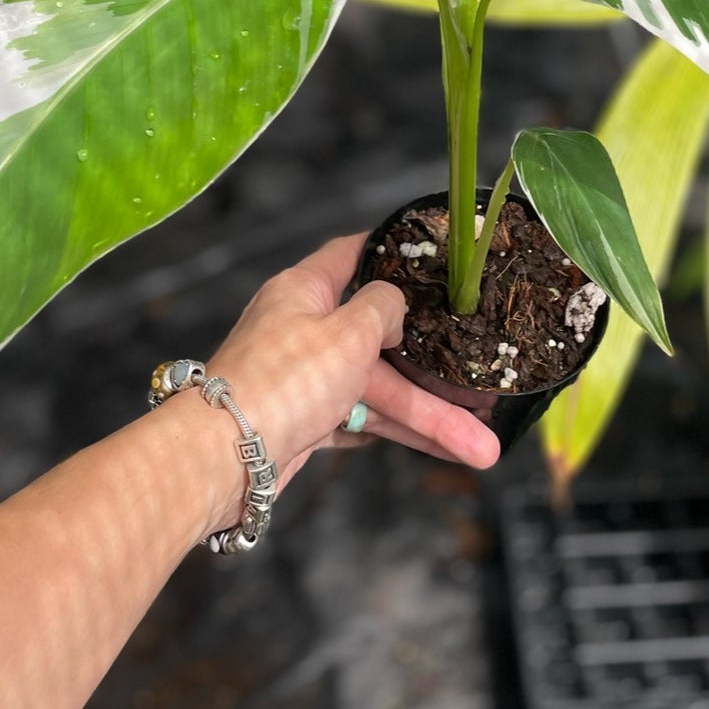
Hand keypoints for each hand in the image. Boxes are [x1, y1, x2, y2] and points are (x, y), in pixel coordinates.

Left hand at [199, 234, 498, 522]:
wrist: (224, 457)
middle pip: (382, 342)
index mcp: (305, 290)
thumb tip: (394, 307)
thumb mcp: (348, 330)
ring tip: (481, 449)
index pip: (351, 254)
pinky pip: (358, 422)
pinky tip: (431, 446)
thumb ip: (383, 308)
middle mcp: (302, 329)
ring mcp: (302, 378)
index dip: (391, 250)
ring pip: (377, 392)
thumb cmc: (285, 380)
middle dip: (436, 378)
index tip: (429, 252)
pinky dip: (392, 433)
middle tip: (484, 398)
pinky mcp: (301, 421)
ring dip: (427, 419)